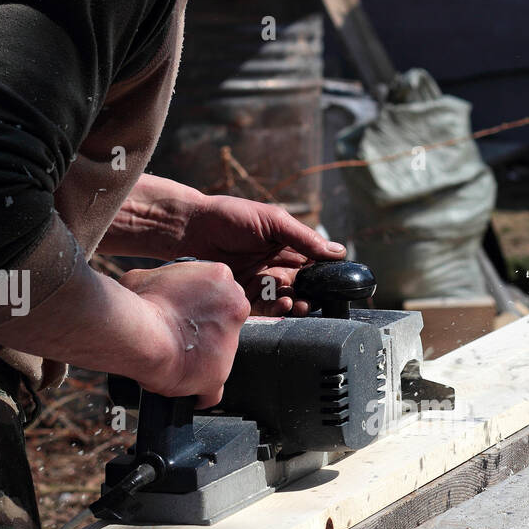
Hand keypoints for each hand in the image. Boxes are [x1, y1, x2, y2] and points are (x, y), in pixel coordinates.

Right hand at [118, 260, 249, 406]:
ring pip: (220, 354)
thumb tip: (153, 290)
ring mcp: (230, 344)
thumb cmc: (142, 303)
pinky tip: (187, 391)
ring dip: (201, 357)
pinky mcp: (218, 374)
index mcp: (220, 278)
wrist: (142, 334)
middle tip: (181, 332)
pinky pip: (213, 391)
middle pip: (226, 320)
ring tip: (175, 358)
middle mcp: (235, 308)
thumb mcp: (146, 277)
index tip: (185, 310)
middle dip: (205, 327)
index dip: (199, 302)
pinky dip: (200, 393)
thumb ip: (163, 281)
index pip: (219, 290)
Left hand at [179, 194, 345, 315]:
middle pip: (303, 287)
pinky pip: (266, 310)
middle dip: (311, 294)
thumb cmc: (230, 217)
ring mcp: (261, 285)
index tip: (332, 282)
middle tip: (314, 298)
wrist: (189, 230)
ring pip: (287, 301)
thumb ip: (303, 237)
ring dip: (296, 304)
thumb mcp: (272, 221)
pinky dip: (277, 310)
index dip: (325, 276)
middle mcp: (277, 268)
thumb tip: (338, 252)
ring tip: (296, 302)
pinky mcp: (245, 298)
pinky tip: (281, 304)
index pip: (315, 266)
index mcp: (287, 248)